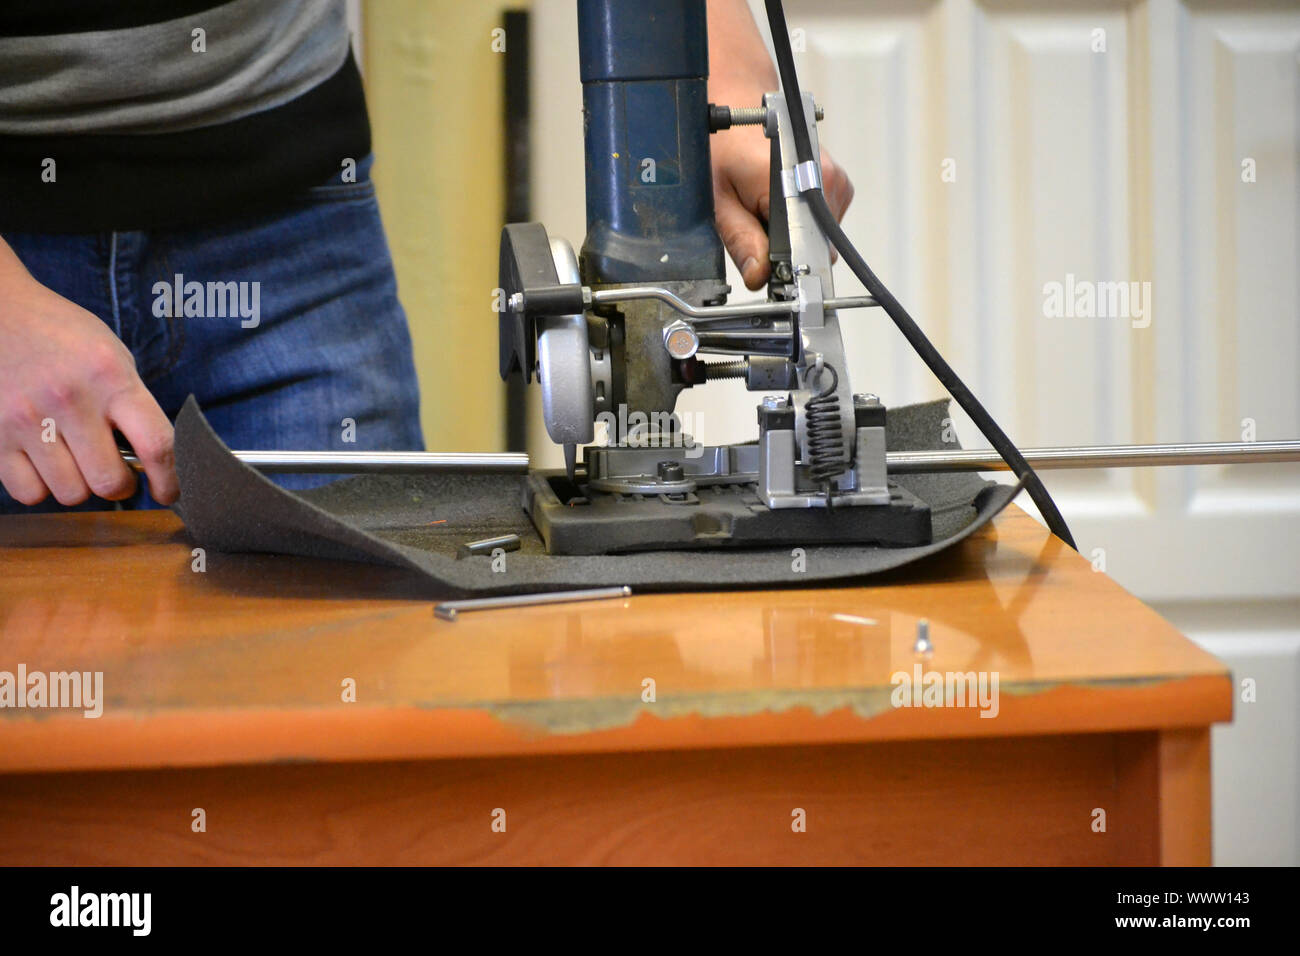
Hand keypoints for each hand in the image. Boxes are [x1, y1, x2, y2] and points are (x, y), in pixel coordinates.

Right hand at [0, 244, 177, 506]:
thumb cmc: (62, 336)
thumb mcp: (112, 355)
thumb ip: (133, 403)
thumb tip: (156, 459)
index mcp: (110, 376)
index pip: (156, 444)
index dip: (169, 480)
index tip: (169, 492)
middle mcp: (70, 399)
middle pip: (109, 481)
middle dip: (120, 486)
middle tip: (114, 472)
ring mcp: (26, 419)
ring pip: (70, 493)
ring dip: (79, 486)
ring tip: (75, 461)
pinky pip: (28, 493)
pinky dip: (41, 487)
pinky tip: (44, 464)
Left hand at [704, 2, 853, 290]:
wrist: (741, 104)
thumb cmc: (724, 145)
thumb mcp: (719, 198)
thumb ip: (741, 240)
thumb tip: (759, 276)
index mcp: (798, 184)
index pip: (803, 253)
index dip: (781, 271)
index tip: (766, 277)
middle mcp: (826, 181)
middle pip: (814, 248)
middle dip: (785, 252)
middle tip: (754, 229)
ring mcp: (836, 181)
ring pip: (820, 237)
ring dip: (792, 236)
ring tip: (763, 209)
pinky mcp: (838, 184)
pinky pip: (823, 222)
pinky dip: (800, 221)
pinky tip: (778, 202)